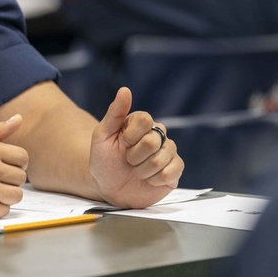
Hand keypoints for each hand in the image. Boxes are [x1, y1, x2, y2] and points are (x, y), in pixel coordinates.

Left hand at [89, 88, 183, 208]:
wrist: (107, 187)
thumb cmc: (103, 159)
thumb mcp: (102, 136)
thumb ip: (114, 113)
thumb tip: (125, 90)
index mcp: (141, 122)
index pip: (145, 120)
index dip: (131, 136)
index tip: (122, 143)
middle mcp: (158, 134)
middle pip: (153, 140)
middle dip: (134, 155)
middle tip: (128, 160)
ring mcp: (168, 152)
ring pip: (162, 158)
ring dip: (142, 170)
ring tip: (136, 171)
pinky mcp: (175, 170)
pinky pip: (172, 172)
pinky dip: (154, 180)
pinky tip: (148, 180)